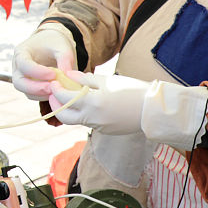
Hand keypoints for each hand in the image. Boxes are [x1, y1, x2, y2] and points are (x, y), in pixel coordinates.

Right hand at [12, 23, 76, 99]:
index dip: (37, 72)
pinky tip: (56, 93)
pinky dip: (44, 96)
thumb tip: (67, 75)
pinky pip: (33, 95)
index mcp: (21, 52)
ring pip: (26, 92)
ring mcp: (21, 78)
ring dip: (41, 94)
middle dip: (36, 88)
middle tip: (53, 88)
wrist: (52, 45)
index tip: (54, 74)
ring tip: (57, 91)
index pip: (24, 64)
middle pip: (19, 82)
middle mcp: (17, 66)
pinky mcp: (29, 86)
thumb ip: (65, 58)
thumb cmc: (54, 43)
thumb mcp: (62, 46)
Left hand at [50, 73, 207, 148]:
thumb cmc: (133, 90)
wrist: (154, 109)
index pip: (64, 98)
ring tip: (71, 96)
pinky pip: (88, 122)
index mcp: (93, 103)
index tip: (53, 82)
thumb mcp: (108, 80)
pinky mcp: (104, 130)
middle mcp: (92, 118)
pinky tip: (88, 103)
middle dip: (55, 105)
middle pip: (63, 116)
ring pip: (75, 120)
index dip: (55, 90)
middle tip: (54, 94)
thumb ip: (85, 79)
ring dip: (69, 109)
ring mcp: (98, 126)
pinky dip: (83, 114)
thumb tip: (68, 76)